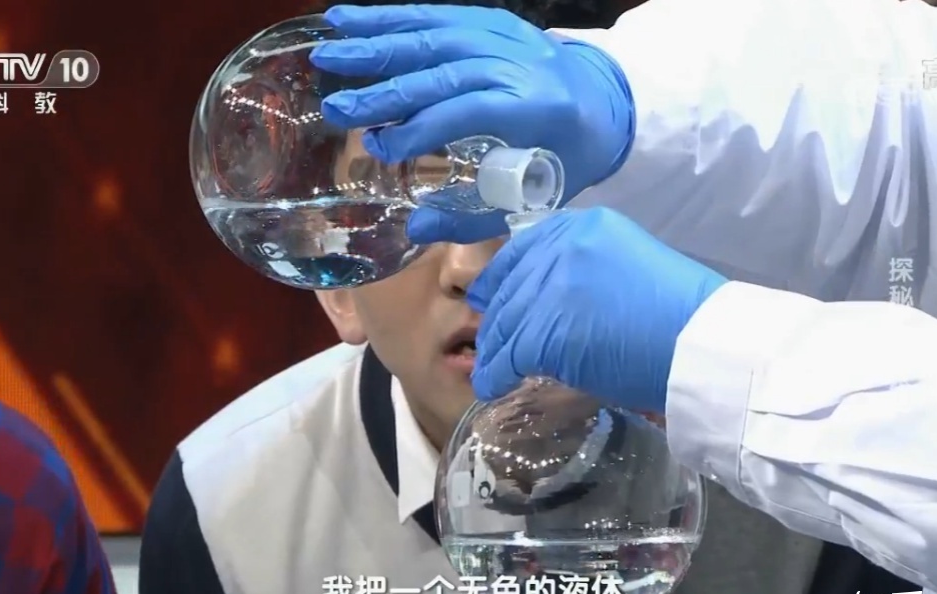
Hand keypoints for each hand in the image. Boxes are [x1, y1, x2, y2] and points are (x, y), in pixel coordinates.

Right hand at [310, 4, 634, 243]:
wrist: (609, 104)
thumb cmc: (565, 159)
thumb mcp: (532, 198)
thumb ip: (474, 216)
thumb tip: (413, 229)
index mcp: (538, 107)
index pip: (470, 110)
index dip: (422, 128)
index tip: (380, 148)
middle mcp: (520, 63)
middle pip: (445, 69)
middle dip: (387, 89)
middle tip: (335, 108)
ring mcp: (506, 35)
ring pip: (435, 34)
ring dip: (376, 43)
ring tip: (328, 53)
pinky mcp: (492, 20)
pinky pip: (436, 14)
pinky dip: (390, 18)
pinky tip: (348, 20)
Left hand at [467, 207, 727, 412]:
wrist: (703, 344)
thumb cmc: (681, 315)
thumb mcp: (628, 267)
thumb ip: (585, 272)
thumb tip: (553, 301)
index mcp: (583, 227)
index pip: (523, 249)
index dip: (503, 278)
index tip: (491, 297)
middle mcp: (561, 248)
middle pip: (510, 286)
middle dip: (498, 318)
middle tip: (492, 341)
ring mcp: (550, 287)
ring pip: (505, 321)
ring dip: (495, 349)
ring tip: (491, 368)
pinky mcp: (545, 330)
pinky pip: (508, 355)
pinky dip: (496, 374)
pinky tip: (493, 386)